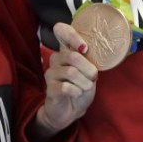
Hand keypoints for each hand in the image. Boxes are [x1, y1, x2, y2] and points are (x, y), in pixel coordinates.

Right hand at [34, 22, 98, 141]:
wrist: (72, 110)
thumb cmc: (81, 87)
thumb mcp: (89, 71)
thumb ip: (89, 58)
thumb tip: (88, 49)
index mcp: (67, 51)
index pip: (62, 30)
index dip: (73, 36)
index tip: (85, 48)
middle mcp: (56, 58)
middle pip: (73, 56)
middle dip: (89, 69)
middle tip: (93, 79)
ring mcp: (51, 73)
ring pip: (72, 72)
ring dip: (84, 83)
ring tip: (85, 88)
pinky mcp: (49, 88)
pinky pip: (66, 87)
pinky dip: (77, 92)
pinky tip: (76, 94)